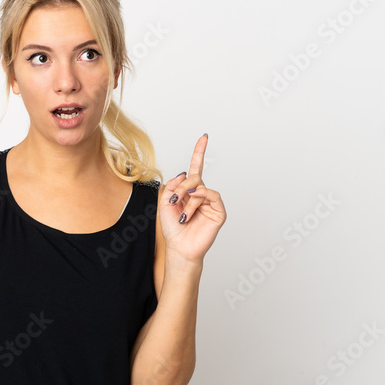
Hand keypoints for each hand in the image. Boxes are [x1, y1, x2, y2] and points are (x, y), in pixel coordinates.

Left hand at [159, 133, 226, 264]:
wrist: (179, 248)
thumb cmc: (172, 229)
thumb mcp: (165, 203)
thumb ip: (172, 185)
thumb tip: (184, 173)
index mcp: (189, 191)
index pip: (196, 168)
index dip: (199, 152)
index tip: (204, 137)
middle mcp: (202, 195)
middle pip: (194, 177)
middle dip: (181, 186)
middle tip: (174, 201)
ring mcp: (211, 202)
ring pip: (200, 186)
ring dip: (186, 198)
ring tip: (181, 215)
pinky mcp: (218, 211)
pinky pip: (211, 195)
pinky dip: (198, 200)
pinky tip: (190, 210)